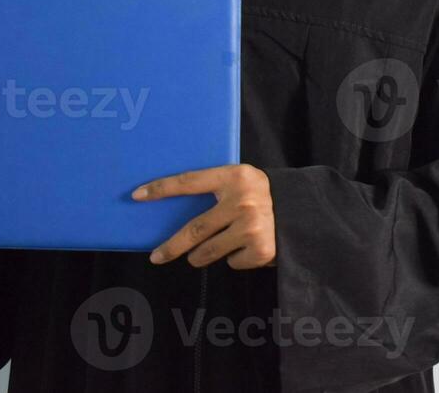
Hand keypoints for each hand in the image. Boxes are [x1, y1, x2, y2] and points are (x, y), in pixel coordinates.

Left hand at [133, 163, 276, 269]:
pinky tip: (247, 247)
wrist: (301, 212)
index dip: (162, 189)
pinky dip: (234, 259)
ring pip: (208, 252)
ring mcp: (252, 227)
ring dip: (202, 256)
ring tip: (211, 249)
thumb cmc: (261, 197)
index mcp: (234, 177)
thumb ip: (216, 189)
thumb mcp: (242, 182)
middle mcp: (243, 201)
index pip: (189, 181)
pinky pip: (231, 262)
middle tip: (157, 256)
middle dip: (171, 246)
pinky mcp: (260, 249)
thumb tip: (173, 207)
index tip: (137, 196)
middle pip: (194, 230)